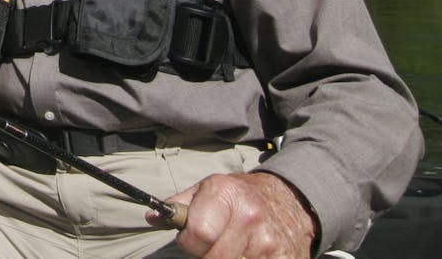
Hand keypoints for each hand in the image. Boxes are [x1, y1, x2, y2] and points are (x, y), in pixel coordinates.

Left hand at [148, 170, 316, 258]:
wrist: (288, 198)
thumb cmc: (239, 196)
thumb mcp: (207, 190)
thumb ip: (178, 205)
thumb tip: (152, 217)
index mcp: (225, 194)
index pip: (198, 234)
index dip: (190, 242)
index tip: (193, 238)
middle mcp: (250, 216)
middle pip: (214, 258)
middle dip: (207, 255)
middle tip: (213, 245)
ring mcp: (269, 241)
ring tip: (231, 248)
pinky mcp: (286, 258)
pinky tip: (248, 255)